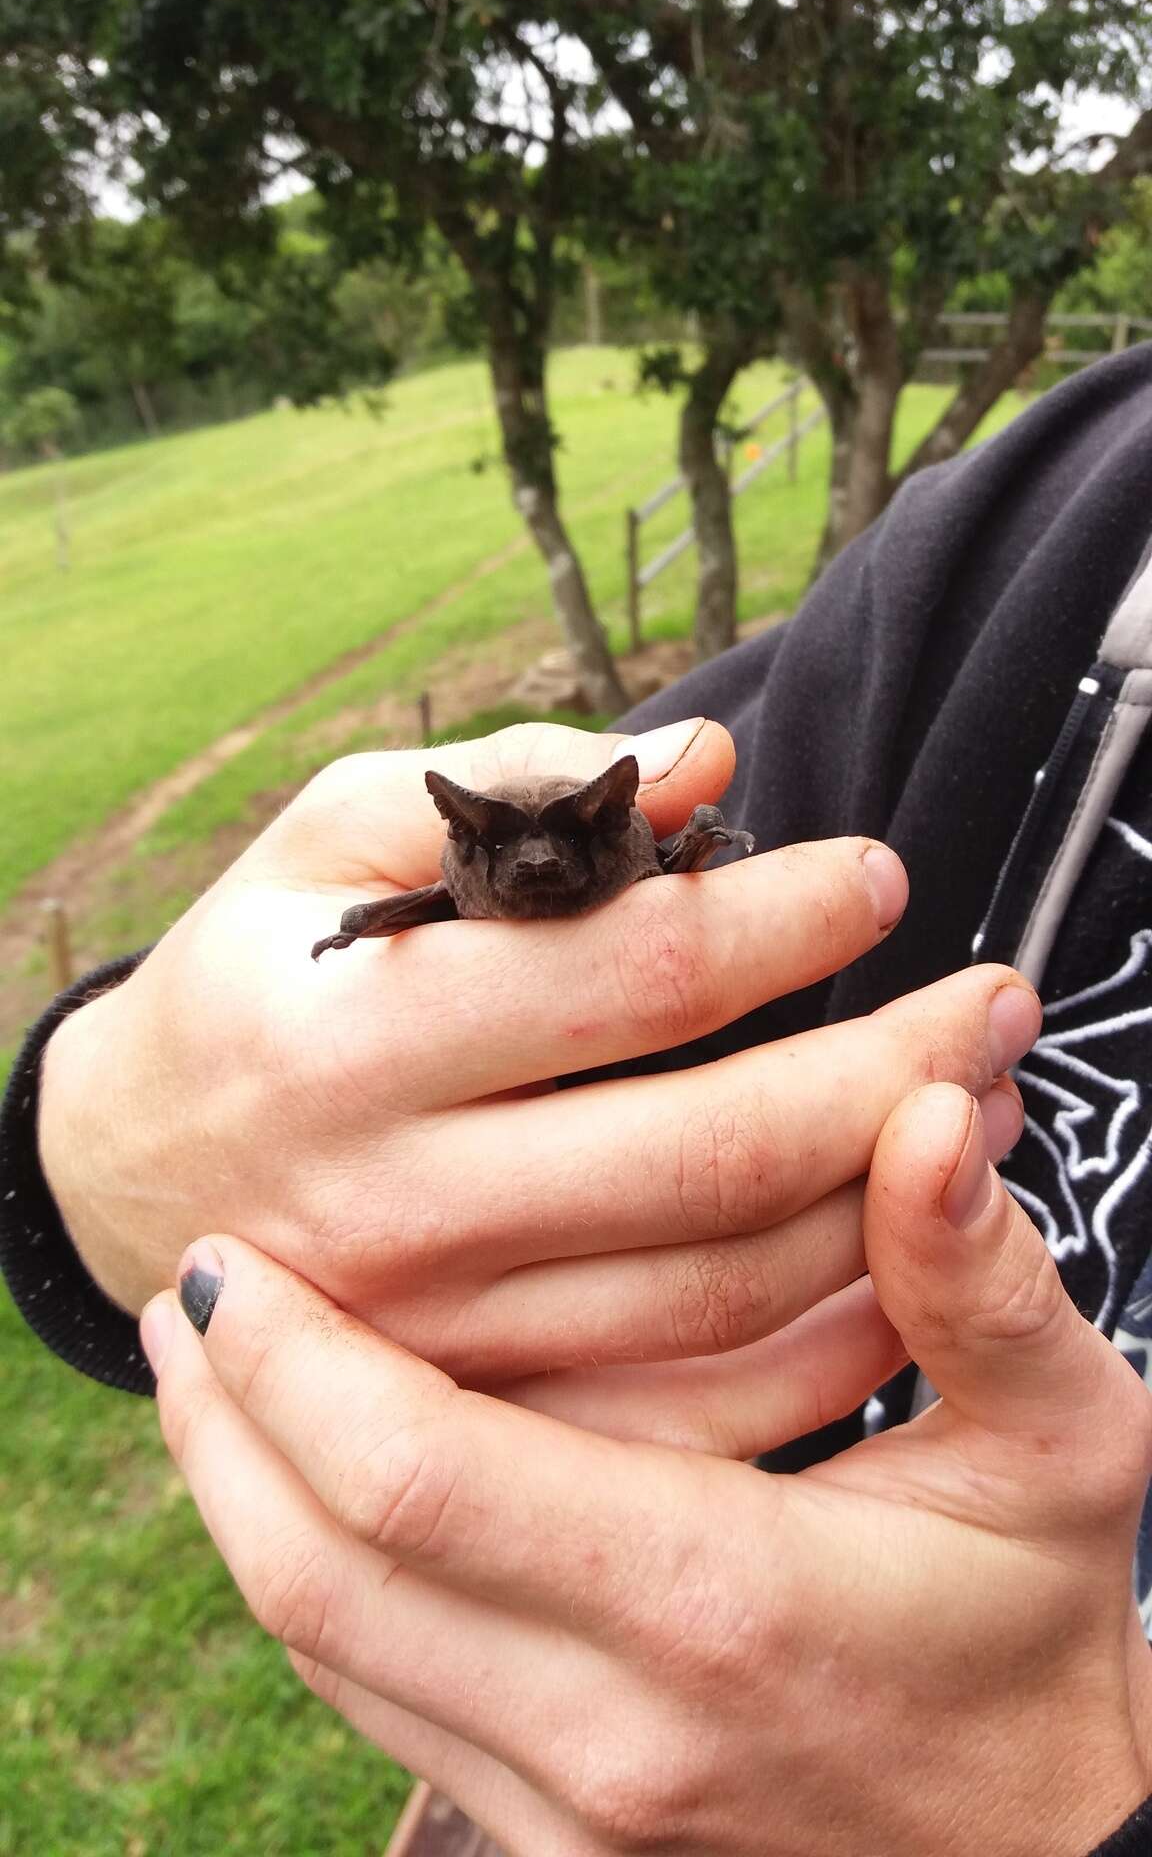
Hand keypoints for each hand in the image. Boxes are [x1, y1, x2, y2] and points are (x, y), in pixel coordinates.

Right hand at [41, 716, 1035, 1401]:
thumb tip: (701, 761)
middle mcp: (395, 1200)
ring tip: (982, 1112)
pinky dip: (824, 1345)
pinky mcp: (474, 1412)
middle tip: (1000, 1006)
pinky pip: (686, 1407)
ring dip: (887, 1204)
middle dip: (893, 1074)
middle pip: (707, 1155)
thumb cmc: (258, 974)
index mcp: (355, 1035)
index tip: (881, 876)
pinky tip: (906, 1263)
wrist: (132, 1166)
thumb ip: (504, 784)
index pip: (627, 977)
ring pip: (719, 1290)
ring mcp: (436, 1334)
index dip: (784, 919)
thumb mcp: (330, 838)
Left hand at [143, 1085, 1151, 1856]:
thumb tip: (924, 1121)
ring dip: (236, 1495)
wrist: (1049, 1854)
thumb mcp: (1061, 1446)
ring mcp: (567, 1807)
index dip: (293, 1358)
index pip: (418, 1476)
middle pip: (316, 1566)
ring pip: (317, 1646)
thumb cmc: (1042, 1631)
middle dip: (218, 1417)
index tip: (227, 1257)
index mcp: (717, 1599)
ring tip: (206, 1367)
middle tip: (185, 1288)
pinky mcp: (551, 1842)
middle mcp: (609, 1725)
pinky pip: (367, 1701)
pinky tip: (297, 1485)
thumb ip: (982, 1283)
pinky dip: (304, 1582)